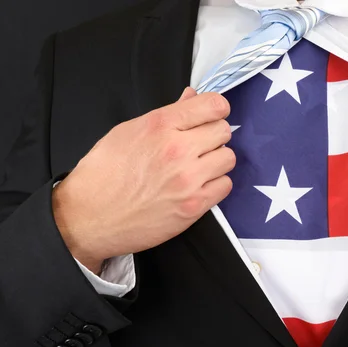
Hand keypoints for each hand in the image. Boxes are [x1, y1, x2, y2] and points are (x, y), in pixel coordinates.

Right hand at [52, 87, 234, 273]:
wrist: (89, 217)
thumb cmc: (103, 174)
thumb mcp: (128, 131)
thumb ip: (167, 114)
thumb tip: (192, 97)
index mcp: (160, 125)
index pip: (214, 105)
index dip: (216, 109)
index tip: (211, 116)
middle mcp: (177, 149)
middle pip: (224, 131)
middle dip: (213, 136)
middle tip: (199, 145)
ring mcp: (188, 179)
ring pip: (228, 158)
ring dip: (216, 161)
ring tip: (197, 167)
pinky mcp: (194, 205)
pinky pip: (225, 185)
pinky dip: (215, 185)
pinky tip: (198, 186)